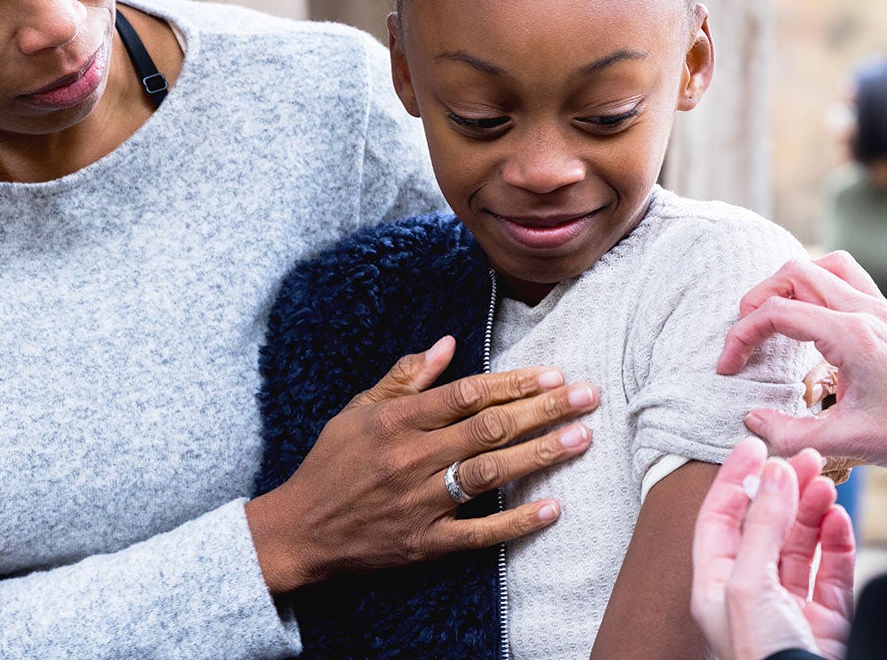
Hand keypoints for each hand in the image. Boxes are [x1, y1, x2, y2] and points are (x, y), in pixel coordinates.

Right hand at [247, 336, 598, 592]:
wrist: (300, 530)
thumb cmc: (332, 464)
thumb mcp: (358, 411)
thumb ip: (405, 378)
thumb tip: (446, 344)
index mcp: (396, 422)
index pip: (467, 394)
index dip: (513, 382)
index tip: (553, 373)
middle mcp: (411, 458)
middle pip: (488, 428)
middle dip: (543, 409)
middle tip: (587, 396)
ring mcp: (420, 503)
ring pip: (489, 472)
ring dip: (539, 454)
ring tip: (581, 438)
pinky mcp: (425, 542)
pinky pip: (478, 533)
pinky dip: (516, 522)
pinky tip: (552, 509)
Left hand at [692, 439, 856, 659]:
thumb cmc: (760, 658)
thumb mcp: (750, 584)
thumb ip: (762, 526)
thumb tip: (774, 473)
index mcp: (717, 585)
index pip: (719, 518)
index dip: (734, 479)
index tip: (754, 444)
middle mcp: (751, 592)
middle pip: (764, 525)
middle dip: (783, 488)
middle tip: (805, 456)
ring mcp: (791, 604)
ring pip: (800, 543)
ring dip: (812, 509)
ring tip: (826, 481)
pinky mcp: (827, 616)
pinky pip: (832, 568)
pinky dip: (837, 540)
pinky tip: (839, 518)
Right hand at [717, 252, 886, 466]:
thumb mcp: (848, 441)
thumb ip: (791, 433)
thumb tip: (752, 419)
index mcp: (852, 336)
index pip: (778, 313)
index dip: (741, 335)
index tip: (728, 367)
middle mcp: (864, 310)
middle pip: (794, 273)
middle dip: (757, 299)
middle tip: (744, 336)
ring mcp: (878, 307)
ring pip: (822, 265)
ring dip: (789, 284)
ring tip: (772, 317)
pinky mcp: (886, 313)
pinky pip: (845, 276)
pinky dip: (817, 285)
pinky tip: (809, 317)